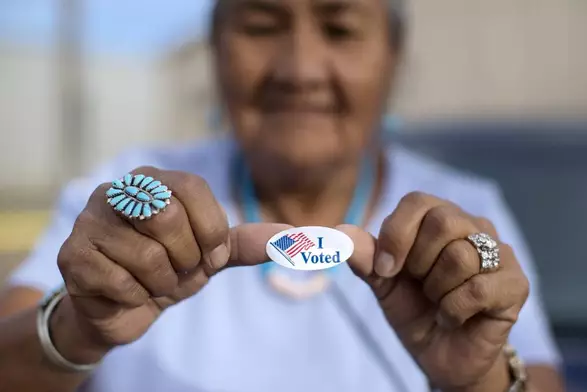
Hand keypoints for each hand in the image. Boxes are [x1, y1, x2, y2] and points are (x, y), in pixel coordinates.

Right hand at [56, 167, 285, 360]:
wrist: (123, 308)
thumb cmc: (170, 269)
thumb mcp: (213, 254)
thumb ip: (252, 241)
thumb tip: (307, 235)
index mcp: (157, 179)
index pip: (194, 188)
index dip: (210, 229)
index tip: (211, 255)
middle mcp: (119, 189)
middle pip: (166, 215)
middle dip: (185, 257)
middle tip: (179, 269)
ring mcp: (90, 219)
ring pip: (145, 255)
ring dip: (161, 282)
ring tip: (152, 281)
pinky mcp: (71, 254)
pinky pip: (119, 281)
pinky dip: (135, 296)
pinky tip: (126, 291)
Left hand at [343, 192, 528, 390]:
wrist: (442, 356)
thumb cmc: (415, 310)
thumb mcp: (383, 283)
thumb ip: (365, 257)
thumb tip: (340, 232)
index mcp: (440, 217)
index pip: (417, 202)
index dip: (395, 235)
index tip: (385, 270)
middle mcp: (474, 227)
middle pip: (443, 221)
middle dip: (418, 263)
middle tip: (420, 286)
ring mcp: (500, 253)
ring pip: (460, 256)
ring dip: (437, 291)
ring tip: (438, 302)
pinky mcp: (515, 284)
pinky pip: (478, 288)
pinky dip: (453, 311)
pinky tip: (452, 318)